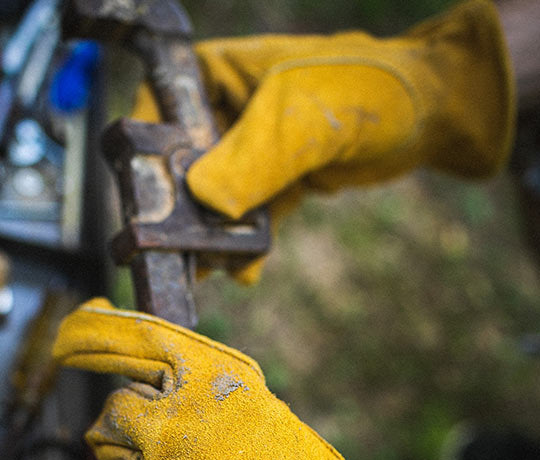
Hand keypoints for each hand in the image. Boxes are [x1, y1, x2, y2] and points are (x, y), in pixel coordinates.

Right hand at [133, 0, 513, 282]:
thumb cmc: (367, 91)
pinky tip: (246, 269)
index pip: (157, 113)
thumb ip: (255, 157)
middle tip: (182, 255)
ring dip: (212, 238)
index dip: (149, 160)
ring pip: (212, 201)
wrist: (426, 116)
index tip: (152, 207)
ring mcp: (247, 150)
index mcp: (216, 74)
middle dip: (182, 214)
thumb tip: (206, 201)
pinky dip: (244, 245)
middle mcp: (223, 111)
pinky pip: (245, 218)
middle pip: (181, 167)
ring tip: (216, 268)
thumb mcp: (304, 117)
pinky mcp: (270, 181)